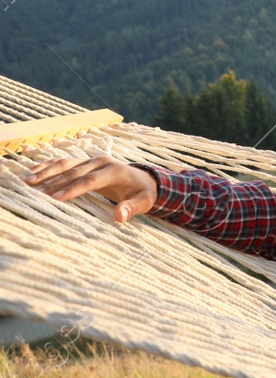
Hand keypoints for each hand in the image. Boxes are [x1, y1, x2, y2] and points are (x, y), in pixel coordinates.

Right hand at [24, 156, 157, 222]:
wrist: (144, 180)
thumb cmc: (142, 194)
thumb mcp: (142, 203)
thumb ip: (131, 209)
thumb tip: (119, 217)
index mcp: (115, 170)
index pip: (91, 180)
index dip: (73, 189)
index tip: (56, 198)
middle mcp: (102, 162)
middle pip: (75, 172)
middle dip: (55, 183)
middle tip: (36, 195)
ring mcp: (92, 160)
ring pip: (66, 164)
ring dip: (47, 172)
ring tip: (28, 182)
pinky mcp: (85, 162)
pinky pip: (64, 163)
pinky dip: (48, 166)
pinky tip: (33, 171)